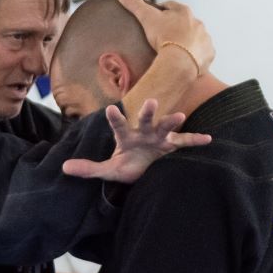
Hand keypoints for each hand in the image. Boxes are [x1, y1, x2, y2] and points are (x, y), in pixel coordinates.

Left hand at [62, 99, 210, 183]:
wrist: (145, 170)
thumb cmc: (127, 166)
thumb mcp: (108, 171)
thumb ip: (89, 169)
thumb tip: (64, 168)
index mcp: (126, 136)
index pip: (118, 125)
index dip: (115, 118)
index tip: (110, 109)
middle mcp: (143, 132)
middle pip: (144, 120)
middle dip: (147, 112)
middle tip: (150, 102)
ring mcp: (159, 138)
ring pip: (166, 127)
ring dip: (172, 122)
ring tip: (180, 116)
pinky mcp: (171, 147)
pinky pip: (184, 143)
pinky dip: (195, 140)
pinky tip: (208, 139)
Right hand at [119, 0, 213, 74]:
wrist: (179, 62)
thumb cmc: (164, 38)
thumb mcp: (147, 18)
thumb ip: (135, 4)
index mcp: (183, 12)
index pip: (171, 6)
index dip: (162, 10)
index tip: (155, 17)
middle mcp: (198, 23)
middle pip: (185, 22)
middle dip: (177, 27)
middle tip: (164, 36)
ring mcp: (205, 38)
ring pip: (196, 37)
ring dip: (188, 42)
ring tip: (176, 51)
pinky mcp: (209, 53)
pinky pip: (203, 53)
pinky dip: (197, 56)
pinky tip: (188, 61)